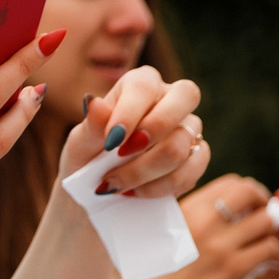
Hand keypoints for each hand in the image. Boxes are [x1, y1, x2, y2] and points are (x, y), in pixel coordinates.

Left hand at [70, 68, 206, 196]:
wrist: (99, 193)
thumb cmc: (89, 157)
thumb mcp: (81, 143)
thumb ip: (91, 124)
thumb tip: (93, 102)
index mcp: (139, 85)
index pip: (144, 84)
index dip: (129, 112)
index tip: (110, 142)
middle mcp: (170, 99)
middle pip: (186, 95)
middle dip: (153, 129)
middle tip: (122, 154)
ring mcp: (188, 127)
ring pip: (182, 142)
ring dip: (144, 170)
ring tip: (115, 184)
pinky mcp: (197, 156)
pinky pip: (193, 168)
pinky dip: (161, 186)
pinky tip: (136, 192)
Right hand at [119, 176, 278, 278]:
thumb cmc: (163, 271)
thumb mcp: (169, 233)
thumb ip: (196, 215)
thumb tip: (227, 202)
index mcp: (188, 210)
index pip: (231, 182)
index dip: (247, 192)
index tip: (248, 207)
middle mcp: (204, 222)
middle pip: (250, 192)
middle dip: (262, 203)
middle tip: (261, 218)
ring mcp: (221, 245)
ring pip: (266, 221)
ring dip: (269, 230)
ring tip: (261, 241)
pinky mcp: (235, 269)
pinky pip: (269, 248)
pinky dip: (271, 251)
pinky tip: (261, 260)